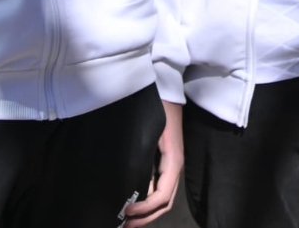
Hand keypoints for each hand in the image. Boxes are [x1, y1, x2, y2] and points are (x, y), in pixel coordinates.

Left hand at [123, 101, 182, 225]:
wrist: (166, 85)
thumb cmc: (157, 105)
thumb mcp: (150, 131)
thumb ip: (143, 156)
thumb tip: (131, 184)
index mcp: (173, 162)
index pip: (162, 196)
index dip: (145, 209)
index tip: (125, 211)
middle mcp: (174, 166)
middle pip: (165, 203)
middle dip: (146, 217)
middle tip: (124, 225)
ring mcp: (170, 164)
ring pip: (163, 197)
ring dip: (147, 212)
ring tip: (127, 219)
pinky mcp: (163, 160)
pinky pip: (159, 186)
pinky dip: (147, 200)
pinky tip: (132, 200)